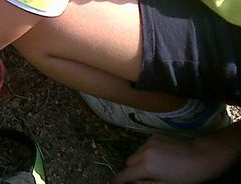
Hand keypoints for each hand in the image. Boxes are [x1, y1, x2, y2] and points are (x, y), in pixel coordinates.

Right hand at [113, 134, 232, 183]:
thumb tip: (132, 183)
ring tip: (156, 166)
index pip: (125, 174)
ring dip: (140, 160)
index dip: (118, 180)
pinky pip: (144, 146)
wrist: (202, 155)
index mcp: (147, 166)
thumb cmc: (187, 176)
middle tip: (144, 177)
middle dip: (132, 170)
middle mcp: (144, 151)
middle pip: (129, 162)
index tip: (112, 183)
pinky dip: (147, 152)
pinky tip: (161, 156)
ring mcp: (149, 141)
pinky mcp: (154, 135)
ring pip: (136, 153)